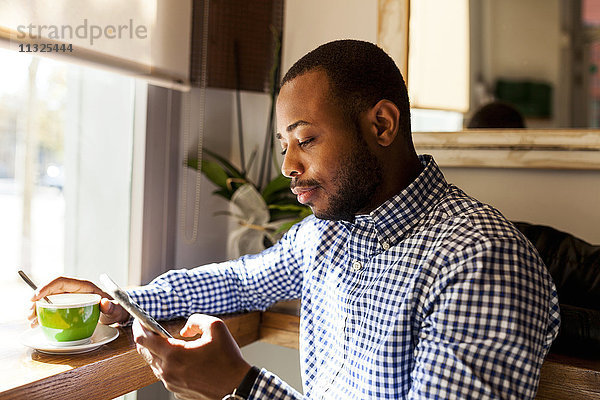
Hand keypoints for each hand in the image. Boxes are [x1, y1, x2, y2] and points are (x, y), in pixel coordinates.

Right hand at [28, 276, 129, 327]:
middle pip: (51, 290)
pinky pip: (52, 307)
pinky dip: (42, 314)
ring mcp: (70, 298)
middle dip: (37, 299)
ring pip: (49, 299)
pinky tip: (36, 323)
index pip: (61, 281)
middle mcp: (75, 290)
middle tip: (29, 313)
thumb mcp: (117, 309)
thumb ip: (112, 307)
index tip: (34, 297)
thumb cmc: (117, 309)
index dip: (46, 287)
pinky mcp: (68, 306)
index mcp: (84, 286)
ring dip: (37, 308)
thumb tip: (104, 303)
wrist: (118, 314)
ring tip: (31, 320)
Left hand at [133, 314, 250, 399]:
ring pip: (155, 364)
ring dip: (157, 352)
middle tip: (148, 329)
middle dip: (145, 339)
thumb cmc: (228, 360)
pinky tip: (179, 358)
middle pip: (146, 353)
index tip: (138, 320)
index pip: (145, 340)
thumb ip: (196, 320)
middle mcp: (169, 370)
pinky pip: (165, 374)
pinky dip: (167, 364)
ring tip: (165, 342)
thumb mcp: (216, 327)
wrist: (237, 386)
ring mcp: (171, 383)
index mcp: (175, 354)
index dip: (139, 328)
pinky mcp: (177, 390)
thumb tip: (185, 328)